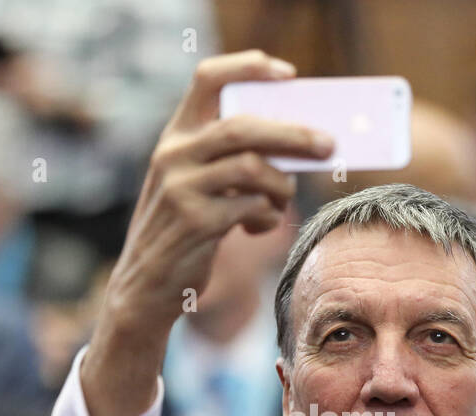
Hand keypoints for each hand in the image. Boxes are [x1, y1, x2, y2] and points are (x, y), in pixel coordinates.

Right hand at [81, 51, 332, 415]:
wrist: (146, 287)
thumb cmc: (184, 230)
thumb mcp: (196, 184)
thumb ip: (230, 159)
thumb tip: (300, 144)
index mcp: (175, 135)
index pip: (208, 78)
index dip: (249, 67)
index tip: (288, 75)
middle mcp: (173, 154)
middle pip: (244, 126)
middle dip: (294, 134)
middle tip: (329, 145)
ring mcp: (181, 188)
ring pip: (253, 167)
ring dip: (281, 185)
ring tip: (282, 200)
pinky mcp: (196, 222)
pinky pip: (251, 206)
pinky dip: (267, 215)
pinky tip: (260, 226)